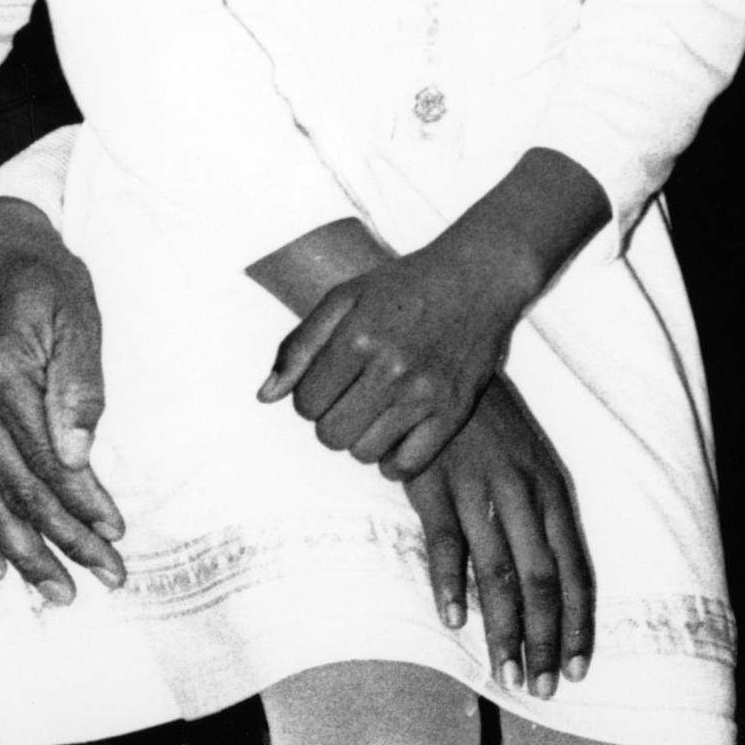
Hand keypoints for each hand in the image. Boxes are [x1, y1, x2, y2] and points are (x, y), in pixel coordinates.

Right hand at [0, 198, 122, 602]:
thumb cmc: (45, 281)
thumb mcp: (79, 316)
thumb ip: (80, 386)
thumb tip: (79, 456)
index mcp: (1, 373)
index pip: (48, 461)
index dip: (84, 504)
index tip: (117, 534)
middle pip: (17, 490)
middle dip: (64, 541)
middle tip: (105, 577)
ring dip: (22, 552)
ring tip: (58, 589)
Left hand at [259, 225, 526, 480]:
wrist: (478, 277)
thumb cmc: (404, 285)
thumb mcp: (343, 297)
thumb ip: (299, 346)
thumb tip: (265, 397)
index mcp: (357, 338)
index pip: (305, 404)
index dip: (310, 397)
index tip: (330, 381)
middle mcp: (391, 368)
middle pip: (330, 436)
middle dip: (331, 420)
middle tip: (352, 397)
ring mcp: (425, 393)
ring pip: (363, 453)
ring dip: (361, 438)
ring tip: (376, 411)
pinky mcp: (454, 411)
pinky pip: (406, 466)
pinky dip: (394, 461)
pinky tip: (397, 434)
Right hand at [404, 373, 593, 697]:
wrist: (443, 369)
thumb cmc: (492, 425)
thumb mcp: (532, 464)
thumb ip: (542, 518)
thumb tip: (554, 584)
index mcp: (552, 491)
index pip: (574, 569)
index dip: (578, 622)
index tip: (579, 667)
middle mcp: (522, 494)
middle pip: (541, 580)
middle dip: (545, 639)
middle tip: (543, 687)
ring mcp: (478, 490)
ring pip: (499, 571)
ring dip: (504, 628)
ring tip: (507, 672)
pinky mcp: (433, 485)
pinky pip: (445, 542)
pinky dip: (449, 583)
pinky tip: (453, 620)